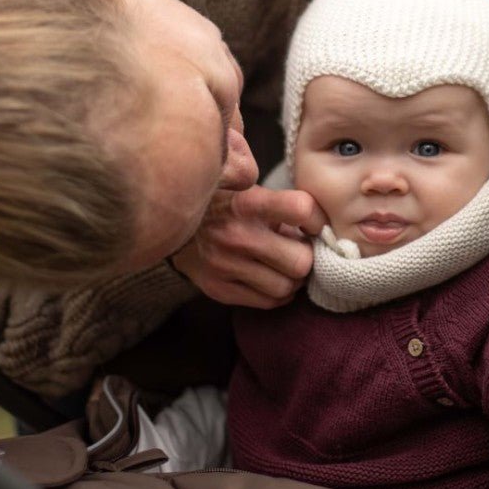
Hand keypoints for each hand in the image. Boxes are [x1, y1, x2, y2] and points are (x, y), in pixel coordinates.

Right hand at [171, 186, 326, 307]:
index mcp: (247, 203)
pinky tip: (272, 278)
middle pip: (300, 262)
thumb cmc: (222, 204)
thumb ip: (280, 199)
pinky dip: (278, 293)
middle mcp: (236, 236)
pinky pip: (267, 302)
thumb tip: (320, 222)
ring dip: (293, 279)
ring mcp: (225, 267)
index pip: (301, 209)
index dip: (317, 219)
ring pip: (286, 288)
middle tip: (299, 249)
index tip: (315, 223)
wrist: (168, 222)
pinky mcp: (219, 290)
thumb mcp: (245, 186)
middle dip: (306, 257)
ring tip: (285, 265)